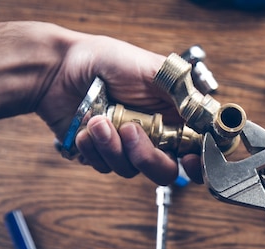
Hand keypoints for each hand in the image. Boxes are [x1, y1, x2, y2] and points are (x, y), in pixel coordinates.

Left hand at [0, 21, 200, 184]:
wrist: (58, 69)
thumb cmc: (105, 60)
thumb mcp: (151, 69)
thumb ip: (181, 93)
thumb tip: (207, 117)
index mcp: (174, 116)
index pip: (199, 148)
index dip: (200, 162)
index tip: (191, 160)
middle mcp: (155, 136)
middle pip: (167, 170)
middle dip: (147, 157)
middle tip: (129, 130)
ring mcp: (128, 147)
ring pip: (132, 170)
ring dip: (112, 147)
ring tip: (97, 120)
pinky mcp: (104, 154)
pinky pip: (105, 168)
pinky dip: (93, 150)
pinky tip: (86, 129)